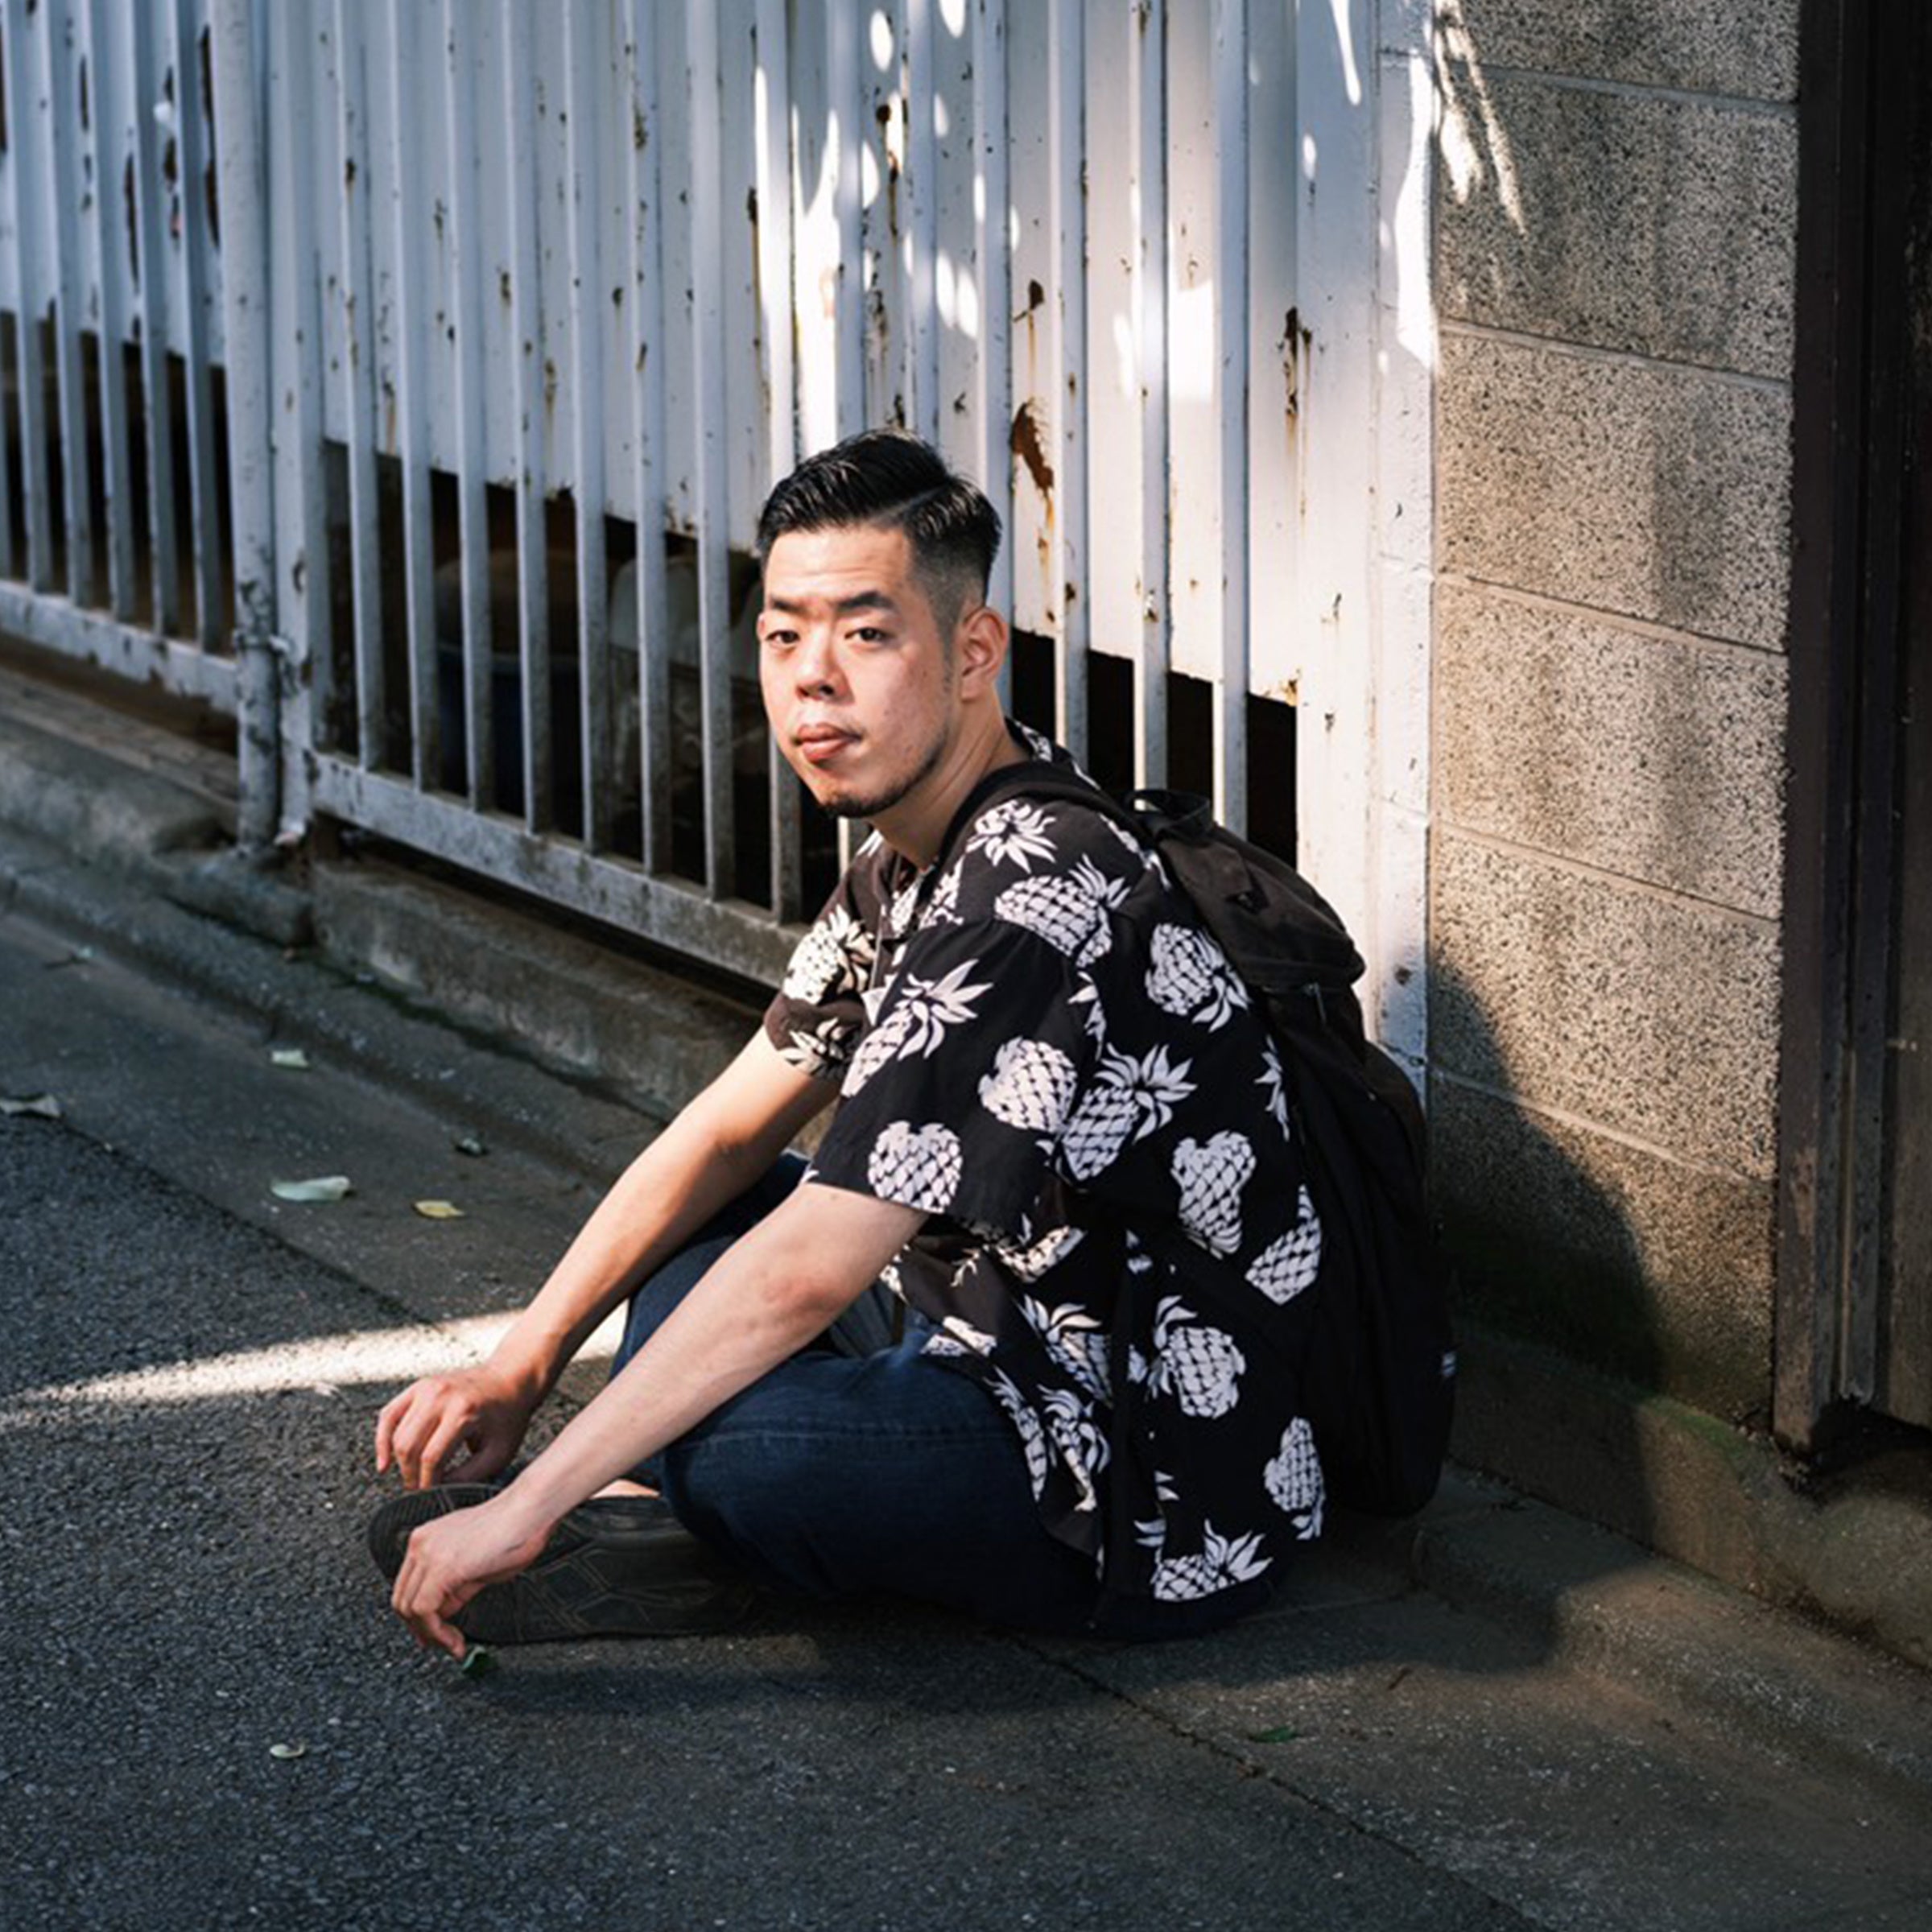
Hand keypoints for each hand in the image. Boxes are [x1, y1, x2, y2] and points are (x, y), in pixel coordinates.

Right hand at [374, 1363, 535, 1489]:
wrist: (510, 1379)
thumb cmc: (508, 1417)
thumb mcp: (499, 1452)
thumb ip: (469, 1476)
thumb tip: (438, 1492)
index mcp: (464, 1412)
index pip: (432, 1458)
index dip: (428, 1483)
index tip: (432, 1496)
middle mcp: (441, 1396)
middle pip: (409, 1447)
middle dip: (411, 1475)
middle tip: (420, 1490)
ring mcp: (426, 1388)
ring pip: (396, 1434)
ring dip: (399, 1462)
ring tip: (412, 1477)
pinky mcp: (418, 1386)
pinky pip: (389, 1415)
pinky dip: (382, 1440)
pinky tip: (385, 1462)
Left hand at [390, 1490, 552, 1658]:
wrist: (531, 1511)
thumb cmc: (515, 1530)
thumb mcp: (477, 1566)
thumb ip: (454, 1587)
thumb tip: (444, 1611)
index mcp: (427, 1539)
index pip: (407, 1588)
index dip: (419, 1618)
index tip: (435, 1634)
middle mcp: (421, 1544)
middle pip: (402, 1600)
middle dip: (421, 1630)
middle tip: (443, 1644)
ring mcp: (428, 1554)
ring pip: (409, 1608)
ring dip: (430, 1634)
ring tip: (452, 1644)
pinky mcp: (441, 1567)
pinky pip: (424, 1610)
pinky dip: (436, 1632)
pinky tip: (454, 1638)